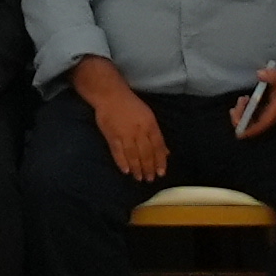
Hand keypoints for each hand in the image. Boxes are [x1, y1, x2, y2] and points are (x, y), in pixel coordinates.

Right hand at [77, 65, 167, 182]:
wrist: (110, 95)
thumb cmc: (131, 105)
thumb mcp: (148, 117)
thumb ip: (156, 136)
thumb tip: (166, 152)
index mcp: (150, 124)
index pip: (157, 146)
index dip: (160, 161)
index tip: (161, 173)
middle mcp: (139, 131)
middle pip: (146, 153)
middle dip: (149, 168)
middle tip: (150, 179)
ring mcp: (125, 134)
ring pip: (133, 155)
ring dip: (137, 168)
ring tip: (139, 178)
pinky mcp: (112, 136)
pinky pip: (118, 152)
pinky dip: (122, 163)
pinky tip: (126, 171)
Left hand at [236, 62, 275, 137]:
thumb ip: (271, 76)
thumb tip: (260, 74)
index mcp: (273, 115)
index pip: (256, 128)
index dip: (243, 127)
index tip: (235, 117)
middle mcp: (269, 118)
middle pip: (248, 128)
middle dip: (239, 117)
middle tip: (241, 100)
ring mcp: (267, 115)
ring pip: (249, 123)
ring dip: (241, 113)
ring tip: (243, 99)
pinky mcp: (266, 110)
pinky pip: (251, 116)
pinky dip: (245, 109)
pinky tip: (246, 99)